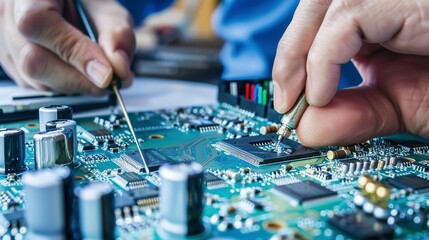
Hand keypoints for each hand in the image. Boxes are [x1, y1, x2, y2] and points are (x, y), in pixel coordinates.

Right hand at [0, 0, 134, 94]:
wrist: (66, 2)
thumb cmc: (83, 0)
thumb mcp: (106, 8)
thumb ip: (116, 34)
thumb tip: (119, 69)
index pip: (39, 23)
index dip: (76, 54)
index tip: (106, 74)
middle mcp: (7, 14)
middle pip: (33, 60)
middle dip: (78, 80)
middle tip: (109, 82)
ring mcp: (4, 39)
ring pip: (33, 78)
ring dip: (72, 85)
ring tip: (96, 75)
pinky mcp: (9, 60)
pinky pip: (33, 84)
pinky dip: (61, 85)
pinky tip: (77, 73)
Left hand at [273, 0, 428, 145]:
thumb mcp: (394, 106)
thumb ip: (351, 110)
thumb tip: (304, 126)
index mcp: (380, 20)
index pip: (319, 21)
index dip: (294, 54)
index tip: (286, 99)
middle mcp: (383, 2)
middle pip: (315, 5)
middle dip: (290, 52)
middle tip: (285, 101)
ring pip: (322, 3)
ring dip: (298, 54)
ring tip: (304, 100)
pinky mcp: (406, 0)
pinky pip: (345, 18)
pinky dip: (323, 60)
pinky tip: (323, 95)